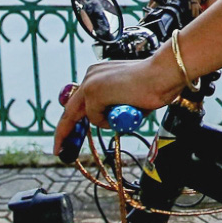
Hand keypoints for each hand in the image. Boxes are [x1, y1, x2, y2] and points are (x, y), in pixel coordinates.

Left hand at [52, 56, 184, 157]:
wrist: (163, 74)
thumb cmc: (154, 84)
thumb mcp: (128, 96)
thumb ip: (114, 106)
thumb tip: (111, 120)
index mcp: (98, 73)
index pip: (79, 100)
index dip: (73, 118)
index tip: (66, 133)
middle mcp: (91, 75)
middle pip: (70, 110)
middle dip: (64, 132)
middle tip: (59, 149)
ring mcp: (90, 84)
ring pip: (89, 115)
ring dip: (106, 120)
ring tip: (127, 110)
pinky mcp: (93, 93)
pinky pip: (96, 118)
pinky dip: (110, 120)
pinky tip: (124, 110)